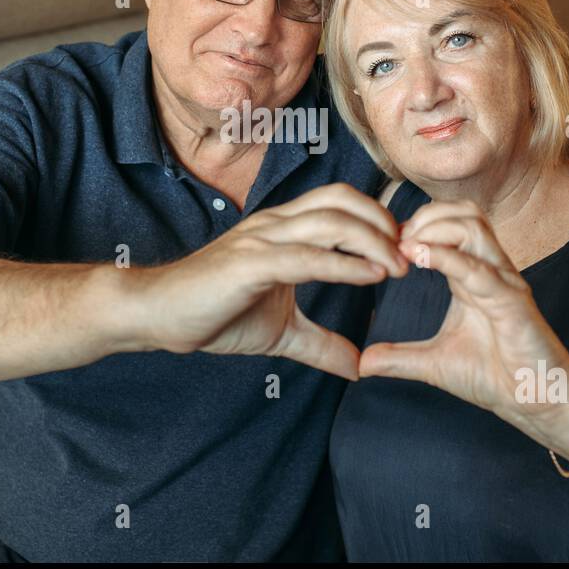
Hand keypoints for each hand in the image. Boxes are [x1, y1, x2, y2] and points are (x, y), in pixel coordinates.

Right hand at [139, 183, 407, 378]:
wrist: (156, 316)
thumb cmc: (211, 314)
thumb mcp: (280, 332)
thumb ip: (320, 343)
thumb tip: (357, 367)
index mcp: (283, 231)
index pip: (341, 205)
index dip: (379, 222)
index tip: (407, 253)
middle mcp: (275, 225)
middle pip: (344, 201)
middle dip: (385, 224)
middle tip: (412, 257)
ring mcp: (262, 240)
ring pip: (331, 221)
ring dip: (374, 242)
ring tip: (400, 267)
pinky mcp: (250, 264)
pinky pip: (306, 255)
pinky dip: (345, 263)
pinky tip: (372, 276)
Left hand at [358, 199, 568, 439]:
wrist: (535, 402)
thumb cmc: (495, 376)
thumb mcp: (434, 364)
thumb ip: (400, 358)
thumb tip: (362, 364)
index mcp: (472, 276)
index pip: (449, 225)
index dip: (415, 226)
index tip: (385, 245)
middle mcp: (489, 270)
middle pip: (463, 213)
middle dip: (425, 217)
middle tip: (395, 241)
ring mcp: (503, 282)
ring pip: (474, 227)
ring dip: (435, 228)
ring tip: (407, 247)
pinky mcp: (513, 301)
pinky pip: (480, 268)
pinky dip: (448, 257)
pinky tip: (419, 258)